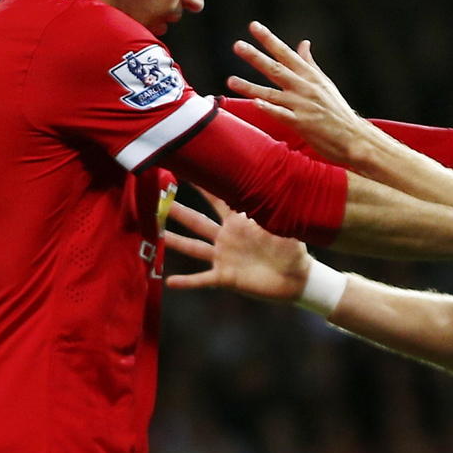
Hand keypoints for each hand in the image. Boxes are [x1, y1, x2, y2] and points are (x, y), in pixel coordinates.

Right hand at [163, 191, 311, 302]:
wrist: (297, 279)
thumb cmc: (292, 248)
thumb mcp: (285, 226)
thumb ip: (275, 209)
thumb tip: (275, 186)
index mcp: (240, 221)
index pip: (219, 198)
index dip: (204, 186)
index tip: (187, 171)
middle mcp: (227, 237)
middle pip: (197, 221)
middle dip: (178, 210)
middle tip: (158, 198)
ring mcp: (224, 257)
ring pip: (193, 247)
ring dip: (174, 241)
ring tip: (155, 234)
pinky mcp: (225, 277)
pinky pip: (203, 279)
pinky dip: (187, 281)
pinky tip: (170, 281)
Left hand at [227, 21, 370, 163]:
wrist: (353, 136)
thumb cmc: (337, 110)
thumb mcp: (325, 83)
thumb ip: (310, 64)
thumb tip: (303, 43)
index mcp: (310, 76)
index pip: (286, 53)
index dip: (269, 39)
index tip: (254, 26)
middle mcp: (305, 87)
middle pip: (276, 69)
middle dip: (255, 56)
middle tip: (237, 45)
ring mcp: (302, 105)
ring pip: (271, 93)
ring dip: (250, 86)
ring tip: (230, 80)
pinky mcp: (302, 124)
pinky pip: (281, 114)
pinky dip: (268, 108)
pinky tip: (254, 103)